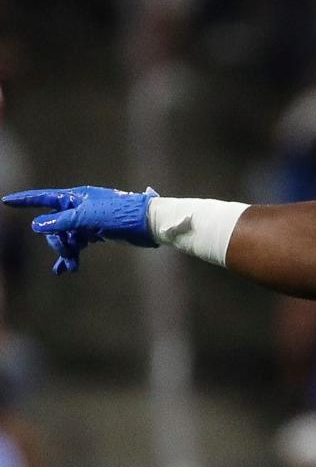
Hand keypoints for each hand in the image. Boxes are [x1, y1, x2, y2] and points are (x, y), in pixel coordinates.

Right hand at [3, 186, 157, 273]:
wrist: (150, 224)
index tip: (6, 201)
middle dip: (56, 241)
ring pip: (66, 237)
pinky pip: (78, 244)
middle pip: (54, 224)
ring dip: (66, 251)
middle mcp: (80, 207)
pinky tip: (66, 269)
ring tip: (71, 267)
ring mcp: (88, 221)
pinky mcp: (97, 233)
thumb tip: (37, 225)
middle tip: (67, 253)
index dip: (26, 200)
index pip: (45, 198)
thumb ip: (62, 221)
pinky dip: (73, 255)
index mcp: (76, 198)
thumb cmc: (122, 215)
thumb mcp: (88, 218)